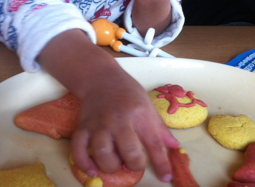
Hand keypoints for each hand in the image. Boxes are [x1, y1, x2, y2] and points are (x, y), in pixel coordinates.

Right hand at [70, 62, 178, 182]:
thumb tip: (175, 147)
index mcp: (139, 114)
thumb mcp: (147, 105)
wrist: (101, 77)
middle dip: (134, 165)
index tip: (166, 177)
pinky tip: (92, 169)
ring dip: (110, 166)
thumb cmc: (127, 91)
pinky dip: (84, 163)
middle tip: (133, 163)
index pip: (154, 143)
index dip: (162, 164)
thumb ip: (160, 128)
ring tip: (115, 163)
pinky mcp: (83, 126)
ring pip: (103, 153)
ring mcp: (99, 124)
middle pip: (129, 152)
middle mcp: (119, 120)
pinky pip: (79, 149)